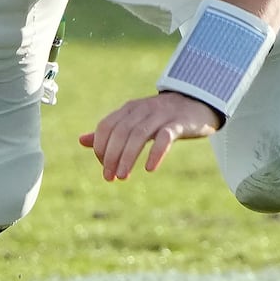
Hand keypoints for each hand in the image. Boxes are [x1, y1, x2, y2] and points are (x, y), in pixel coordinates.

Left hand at [78, 91, 222, 181]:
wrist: (197, 103)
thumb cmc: (161, 117)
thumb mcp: (134, 121)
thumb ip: (111, 131)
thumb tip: (81, 141)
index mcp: (128, 109)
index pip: (106, 126)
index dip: (100, 146)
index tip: (103, 166)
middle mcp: (142, 110)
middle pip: (120, 132)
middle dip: (111, 155)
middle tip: (109, 177)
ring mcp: (161, 115)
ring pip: (139, 134)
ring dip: (128, 157)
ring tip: (122, 176)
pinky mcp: (179, 123)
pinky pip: (165, 136)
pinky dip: (156, 152)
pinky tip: (149, 168)